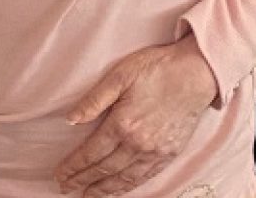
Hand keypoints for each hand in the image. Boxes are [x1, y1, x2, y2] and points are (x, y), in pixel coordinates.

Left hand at [54, 34, 216, 195]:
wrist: (194, 75)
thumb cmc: (154, 69)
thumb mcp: (118, 75)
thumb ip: (94, 100)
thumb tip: (70, 120)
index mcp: (122, 124)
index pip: (91, 153)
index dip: (74, 166)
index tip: (60, 175)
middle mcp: (138, 144)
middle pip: (104, 170)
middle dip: (83, 181)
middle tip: (65, 188)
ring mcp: (155, 152)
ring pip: (124, 179)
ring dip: (104, 190)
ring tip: (87, 195)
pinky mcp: (169, 155)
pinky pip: (144, 178)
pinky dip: (128, 187)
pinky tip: (119, 189)